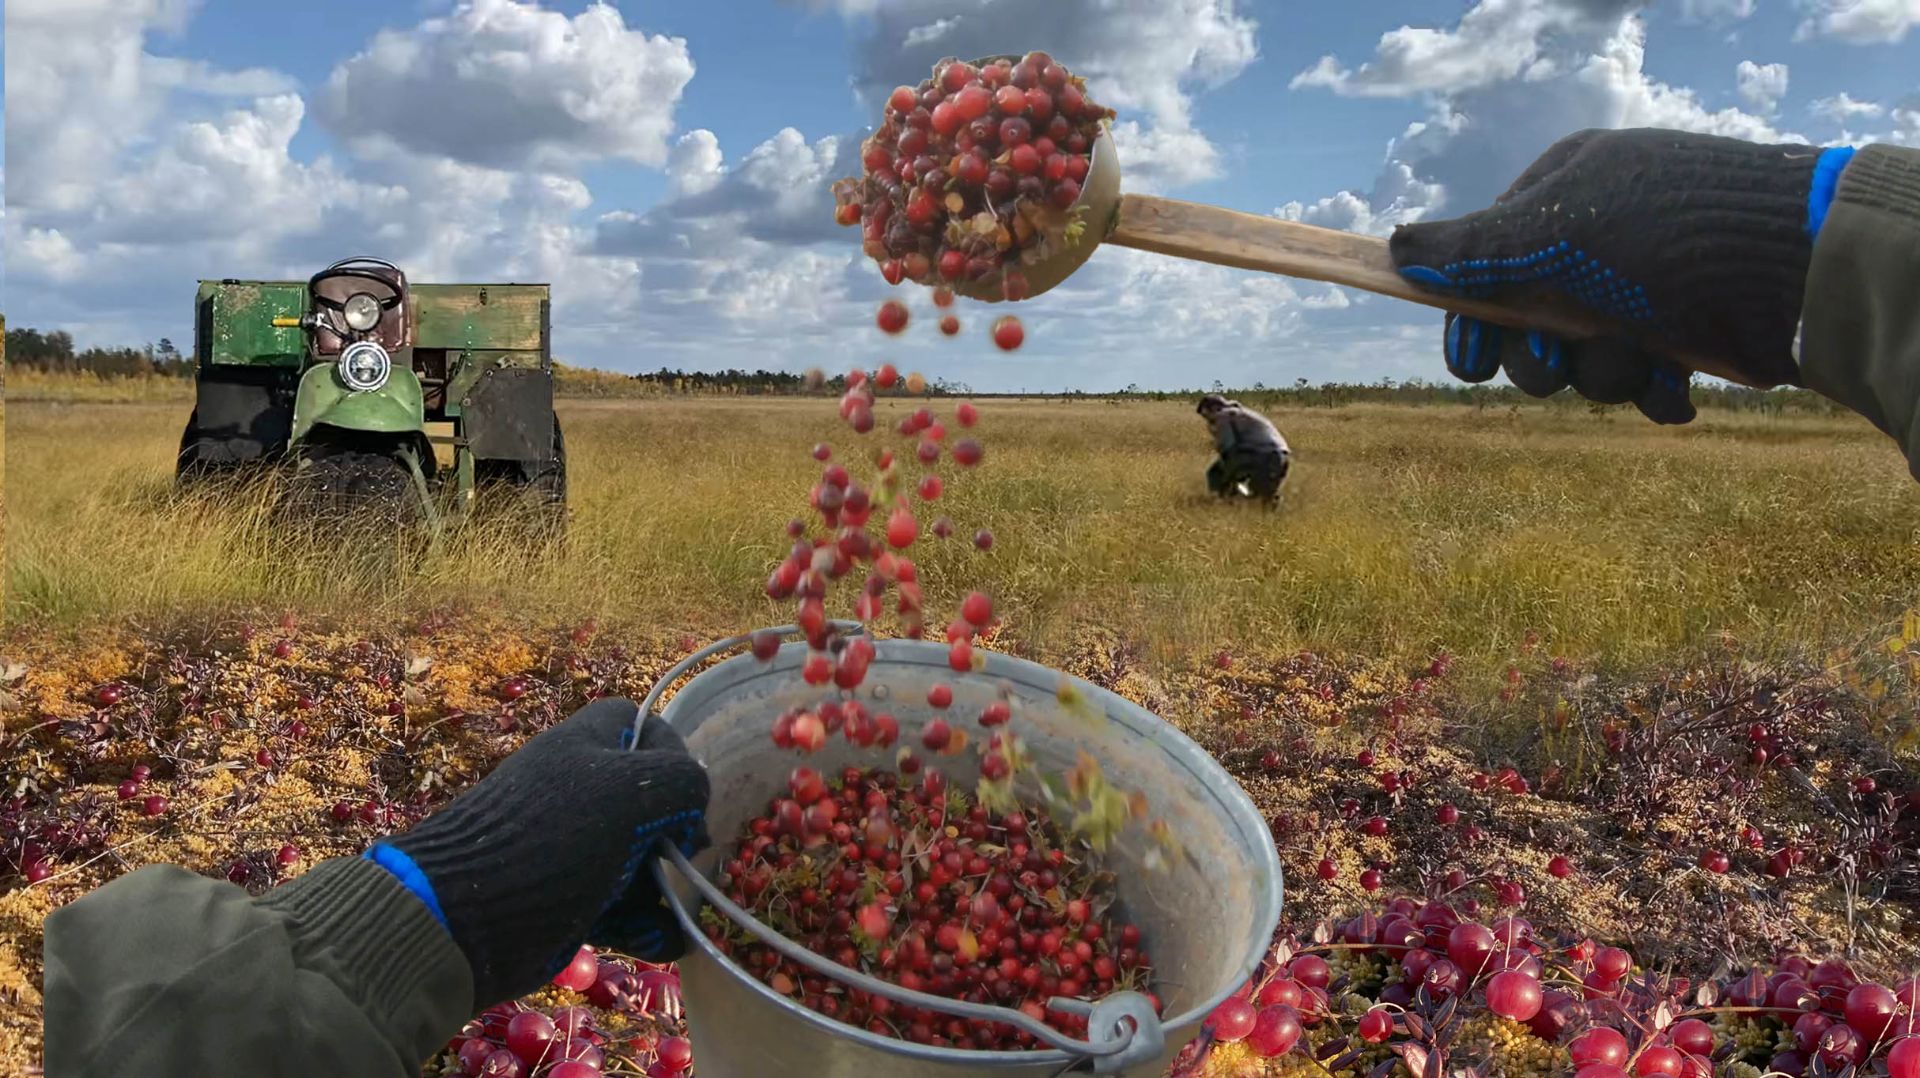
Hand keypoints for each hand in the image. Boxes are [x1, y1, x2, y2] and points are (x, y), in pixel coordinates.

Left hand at [373, 698, 709, 1007]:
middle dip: (678, 833)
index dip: (676, 754)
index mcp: (589, 743)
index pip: (646, 726)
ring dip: (666, 888)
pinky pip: (621, 904)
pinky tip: (665, 941)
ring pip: (641, 857)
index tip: (688, 794)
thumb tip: (692, 812)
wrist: (467, 916)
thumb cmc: (553, 837)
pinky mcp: (570, 895)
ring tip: (677, 914)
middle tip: (685, 857)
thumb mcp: (629, 790)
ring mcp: (574, 844)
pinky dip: (645, 923)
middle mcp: (582, 787)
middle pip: (653, 800)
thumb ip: (682, 781)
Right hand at [1388, 128, 1835, 422]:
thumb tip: (1395, 247)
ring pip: (1591, 357)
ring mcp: (1652, 283)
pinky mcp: (1696, 328)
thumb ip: (1470, 249)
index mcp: (1566, 191)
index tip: (1470, 365)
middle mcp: (1605, 234)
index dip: (1472, 320)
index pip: (1488, 261)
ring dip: (1609, 375)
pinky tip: (1676, 390)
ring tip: (1645, 363)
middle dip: (1548, 356)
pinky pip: (1648, 377)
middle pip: (1534, 320)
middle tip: (1563, 360)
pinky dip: (1655, 392)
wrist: (1798, 269)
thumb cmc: (1666, 238)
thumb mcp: (1552, 235)